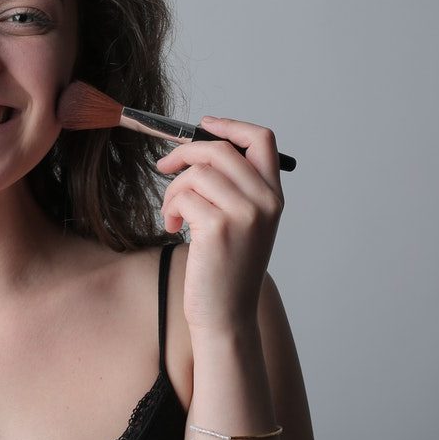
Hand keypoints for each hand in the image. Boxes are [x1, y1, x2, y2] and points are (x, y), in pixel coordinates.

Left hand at [156, 116, 284, 335]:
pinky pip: (183, 196)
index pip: (261, 140)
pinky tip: (174, 227)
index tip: (204, 125)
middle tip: (165, 167)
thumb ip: (232, 187)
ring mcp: (244, 214)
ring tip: (173, 213)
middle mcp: (265, 202)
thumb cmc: (227, 268)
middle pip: (220, 148)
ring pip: (197, 173)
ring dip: (173, 190)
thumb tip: (197, 149)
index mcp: (273, 196)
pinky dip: (170, 208)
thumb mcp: (243, 222)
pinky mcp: (218, 227)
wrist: (227, 314)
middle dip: (184, 153)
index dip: (230, 125)